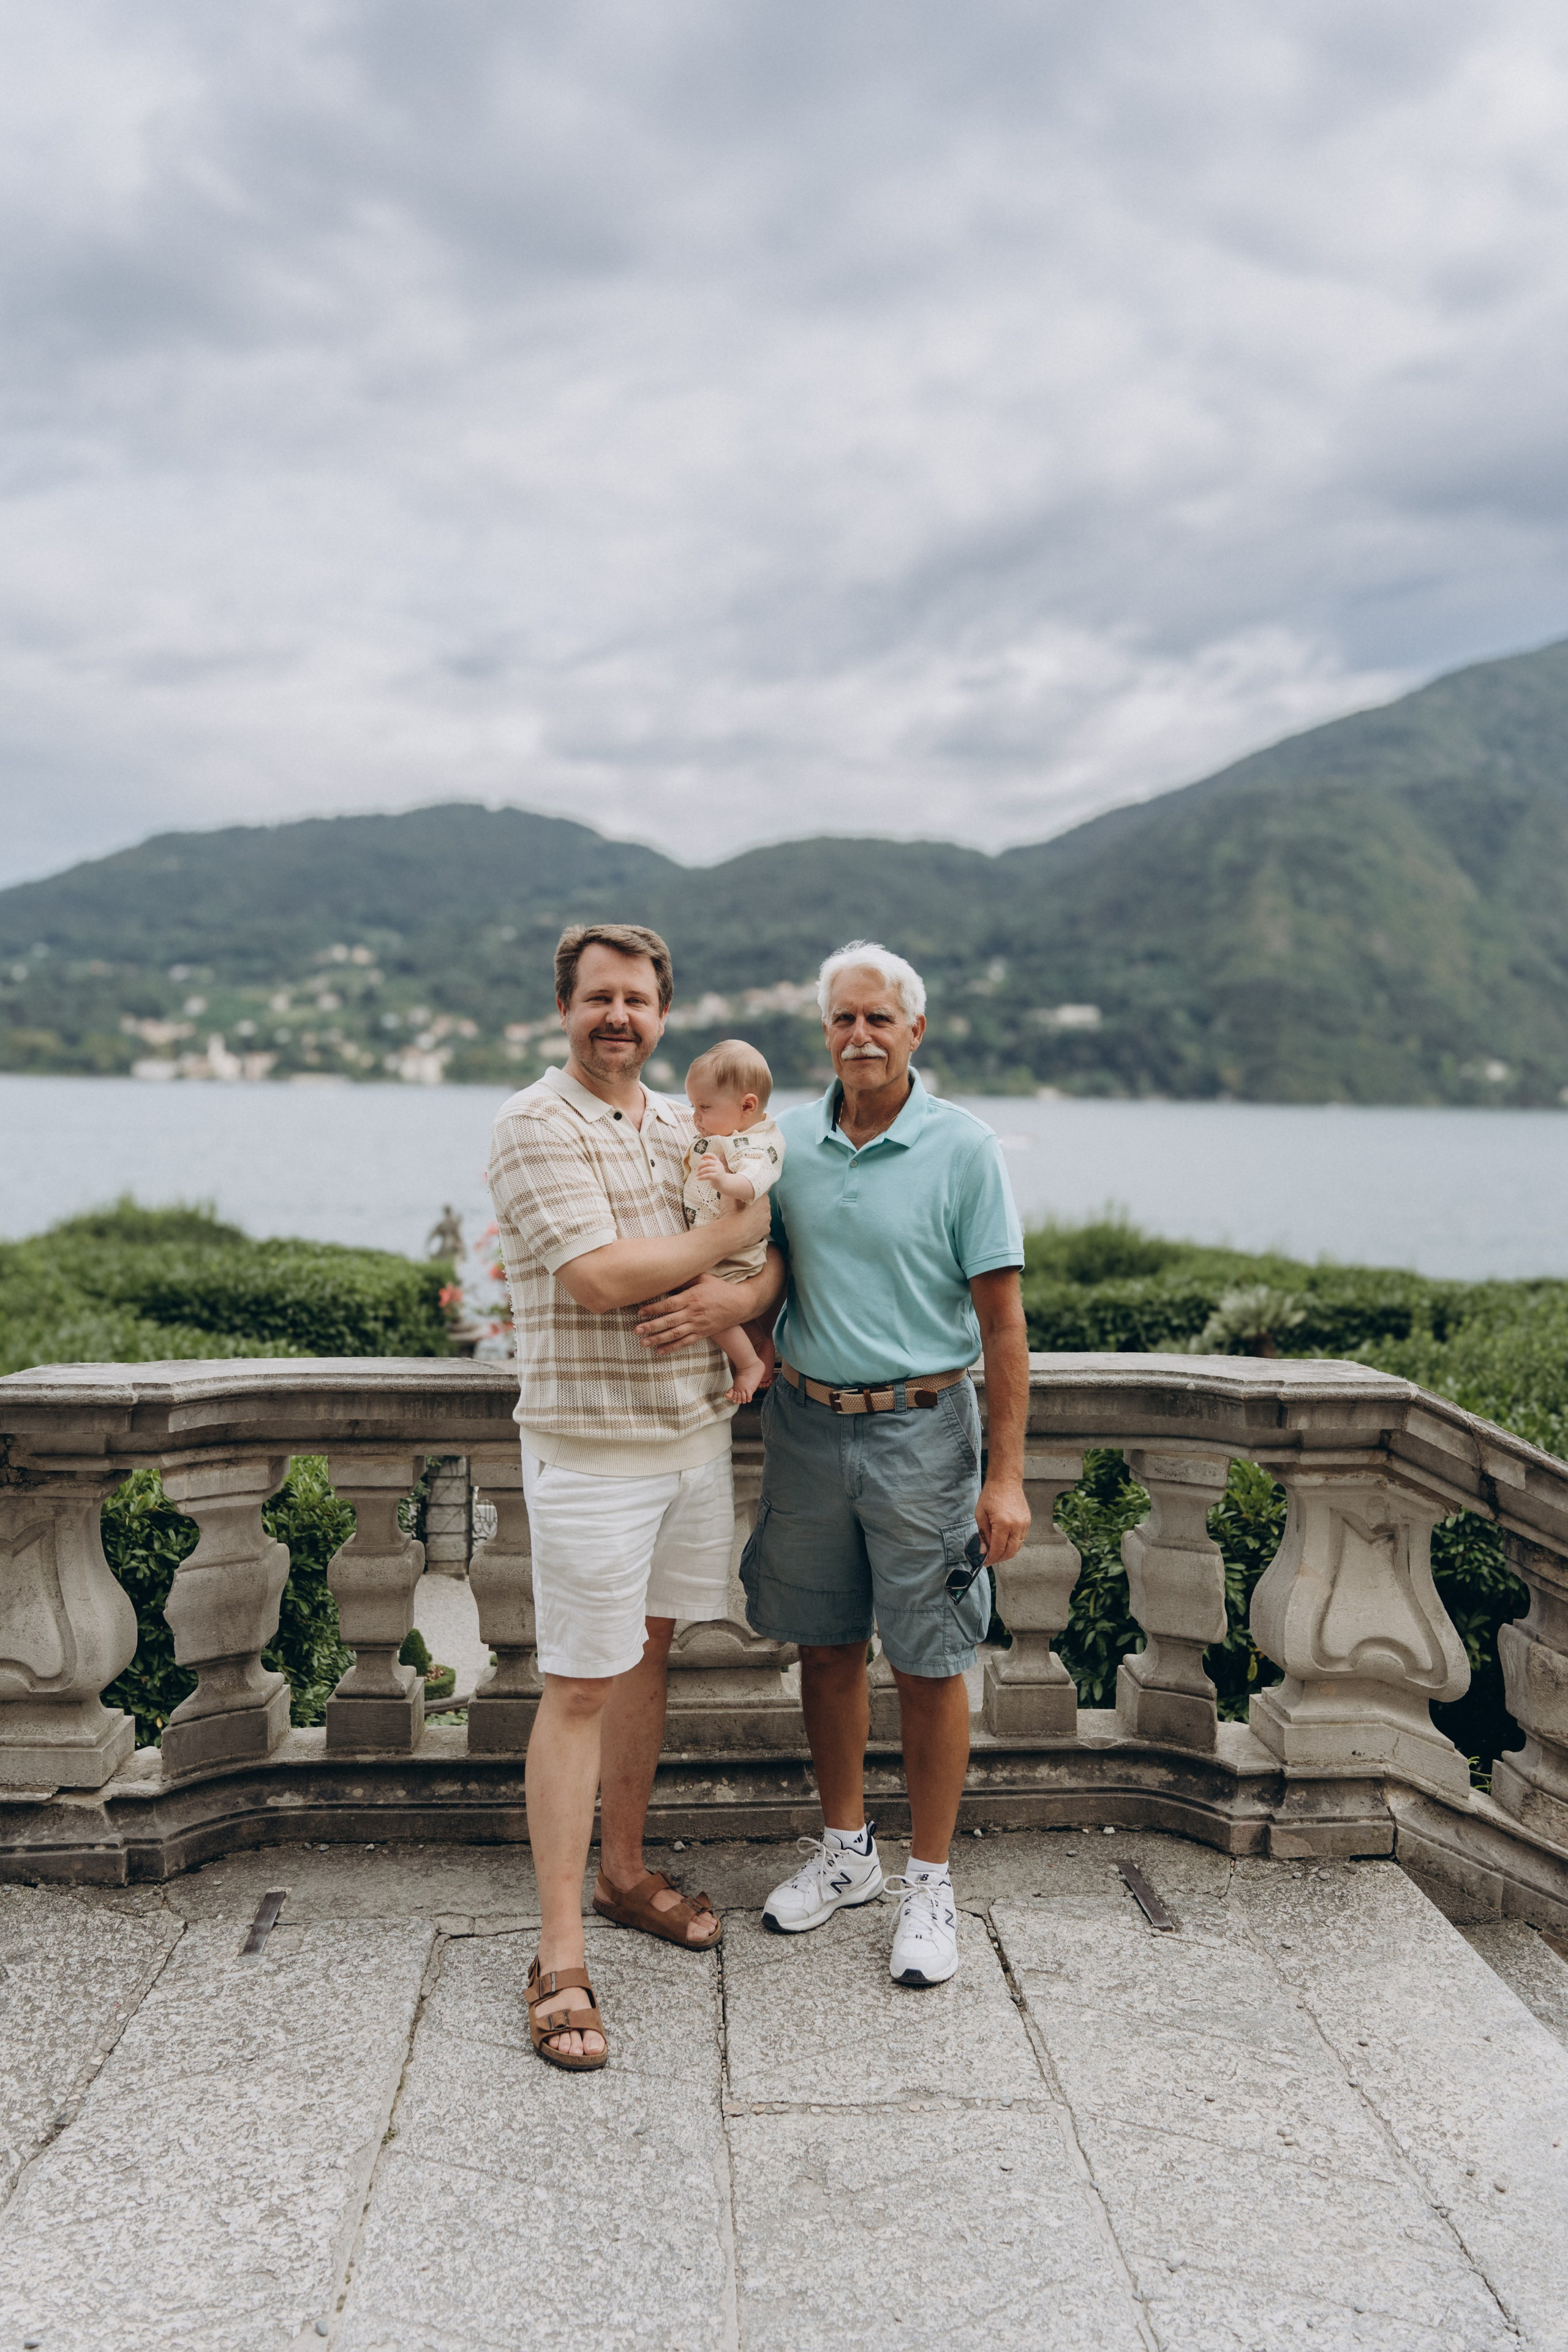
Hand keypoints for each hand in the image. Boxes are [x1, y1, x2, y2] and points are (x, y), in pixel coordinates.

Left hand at [637, 1274, 755, 1351]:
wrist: (739, 1304)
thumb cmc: (719, 1288)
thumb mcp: (703, 1278)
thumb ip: (685, 1279)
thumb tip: (668, 1277)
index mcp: (691, 1298)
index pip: (668, 1305)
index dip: (653, 1309)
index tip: (639, 1312)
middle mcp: (693, 1313)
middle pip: (668, 1321)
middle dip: (651, 1327)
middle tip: (636, 1330)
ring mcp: (697, 1325)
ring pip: (674, 1334)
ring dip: (658, 1339)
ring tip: (643, 1343)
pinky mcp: (702, 1334)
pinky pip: (685, 1343)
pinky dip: (671, 1348)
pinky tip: (659, 1351)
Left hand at [695, 1152, 724, 1183]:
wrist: (724, 1184)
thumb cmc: (717, 1176)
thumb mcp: (714, 1168)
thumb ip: (710, 1164)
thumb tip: (704, 1159)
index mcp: (718, 1162)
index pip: (712, 1155)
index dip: (706, 1155)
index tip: (700, 1158)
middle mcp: (719, 1165)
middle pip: (708, 1162)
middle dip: (701, 1165)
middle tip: (697, 1170)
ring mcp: (718, 1170)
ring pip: (707, 1169)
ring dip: (700, 1172)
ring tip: (697, 1175)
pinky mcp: (717, 1176)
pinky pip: (707, 1175)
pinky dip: (701, 1177)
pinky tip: (698, 1178)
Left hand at [974, 1476, 1030, 1565]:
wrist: (1006, 1480)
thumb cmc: (992, 1494)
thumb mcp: (980, 1514)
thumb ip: (983, 1534)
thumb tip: (984, 1551)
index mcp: (1003, 1523)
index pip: (999, 1549)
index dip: (991, 1558)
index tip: (986, 1562)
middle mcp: (1017, 1525)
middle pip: (1010, 1552)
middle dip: (1000, 1558)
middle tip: (991, 1559)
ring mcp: (1024, 1524)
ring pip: (1017, 1547)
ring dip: (1007, 1552)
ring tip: (996, 1551)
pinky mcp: (1027, 1521)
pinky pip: (1021, 1538)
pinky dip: (1013, 1543)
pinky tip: (1004, 1541)